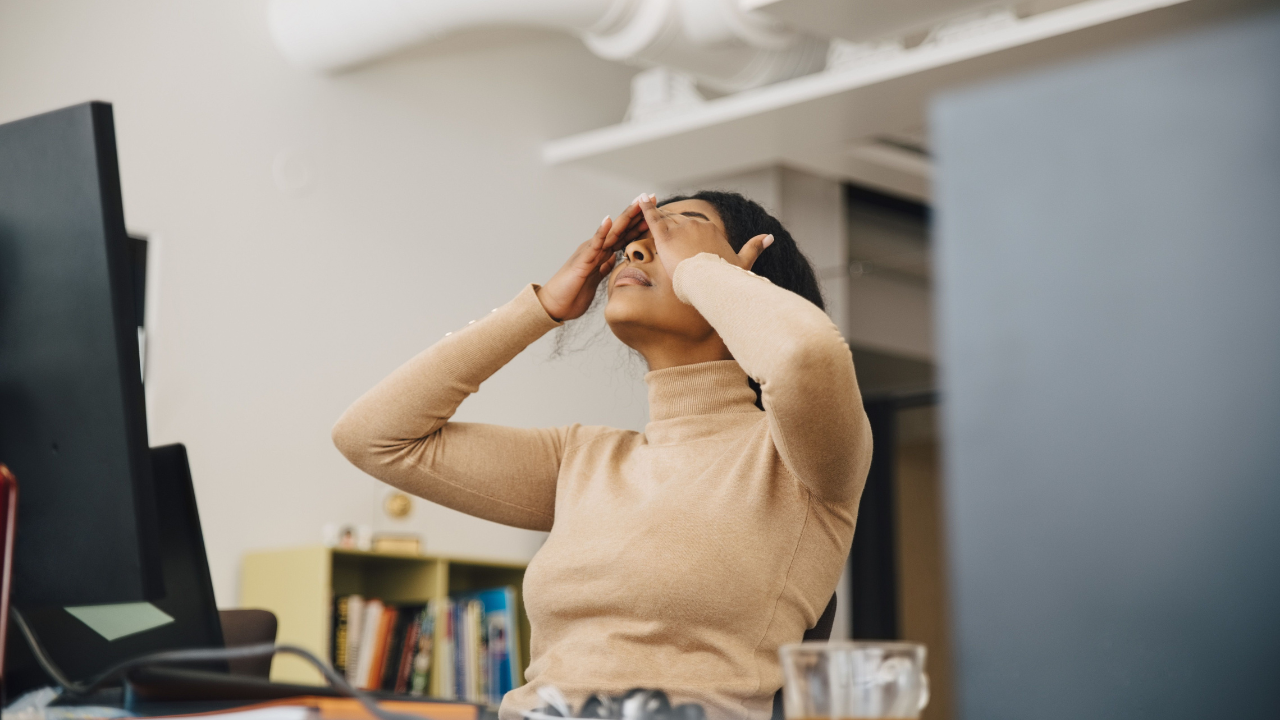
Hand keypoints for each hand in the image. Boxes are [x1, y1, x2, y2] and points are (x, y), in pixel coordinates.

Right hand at [536, 201, 645, 320]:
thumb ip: (604, 267)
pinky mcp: (583, 260)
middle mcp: (597, 248)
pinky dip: (601, 232)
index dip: (640, 223)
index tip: (656, 211)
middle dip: (637, 213)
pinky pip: (594, 244)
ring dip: (625, 217)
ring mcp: (590, 252)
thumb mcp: (596, 279)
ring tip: (637, 203)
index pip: (624, 234)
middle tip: (652, 197)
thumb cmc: (573, 293)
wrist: (555, 305)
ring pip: (611, 231)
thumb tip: (615, 259)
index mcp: (602, 253)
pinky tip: (608, 220)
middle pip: (621, 227)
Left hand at [635, 194, 773, 277]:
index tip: (682, 245)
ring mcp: (680, 229)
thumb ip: (754, 248)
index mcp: (711, 229)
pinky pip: (653, 219)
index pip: (694, 228)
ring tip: (649, 226)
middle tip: (660, 240)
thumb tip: (770, 236)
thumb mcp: (743, 262)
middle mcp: (696, 224)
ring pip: (666, 222)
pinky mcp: (665, 237)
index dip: (686, 236)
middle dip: (671, 232)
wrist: (711, 283)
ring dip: (656, 223)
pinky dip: (645, 209)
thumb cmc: (726, 277)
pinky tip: (639, 200)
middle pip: (679, 224)